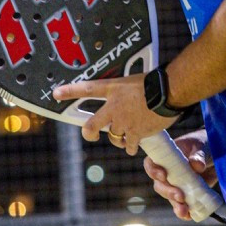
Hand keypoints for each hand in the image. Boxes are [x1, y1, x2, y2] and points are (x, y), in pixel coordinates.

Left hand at [52, 74, 178, 154]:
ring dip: (119, 136)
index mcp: (114, 89)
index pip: (87, 89)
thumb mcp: (136, 80)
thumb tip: (128, 97)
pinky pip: (129, 145)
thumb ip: (126, 91)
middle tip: (89, 133)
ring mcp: (123, 122)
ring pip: (113, 136)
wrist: (169, 91)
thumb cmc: (157, 81)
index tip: (56, 93)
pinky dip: (131, 146)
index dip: (69, 92)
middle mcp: (114, 106)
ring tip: (127, 131)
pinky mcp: (135, 133)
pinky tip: (135, 144)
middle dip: (88, 132)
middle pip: (92, 125)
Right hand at [143, 129, 217, 219]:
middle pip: (160, 185)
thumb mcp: (202, 146)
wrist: (218, 155)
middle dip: (168, 192)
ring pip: (170, 198)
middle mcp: (168, 172)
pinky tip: (189, 215)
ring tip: (184, 210)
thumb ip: (199, 155)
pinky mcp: (186, 194)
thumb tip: (196, 165)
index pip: (151, 164)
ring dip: (175, 205)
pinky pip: (182, 205)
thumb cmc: (204, 145)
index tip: (163, 175)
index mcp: (166, 156)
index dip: (153, 171)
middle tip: (180, 196)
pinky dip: (185, 212)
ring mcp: (177, 184)